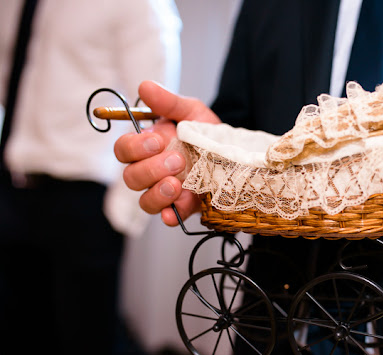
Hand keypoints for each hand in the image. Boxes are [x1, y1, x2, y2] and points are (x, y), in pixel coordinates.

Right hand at [114, 81, 220, 225]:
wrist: (236, 153)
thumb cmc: (206, 131)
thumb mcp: (191, 112)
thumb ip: (169, 102)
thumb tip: (144, 86)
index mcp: (147, 147)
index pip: (123, 150)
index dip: (134, 147)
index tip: (157, 141)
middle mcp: (151, 171)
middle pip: (131, 177)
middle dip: (151, 169)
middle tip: (177, 160)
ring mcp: (165, 191)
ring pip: (145, 200)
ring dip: (157, 193)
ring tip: (177, 184)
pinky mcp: (182, 207)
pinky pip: (168, 217)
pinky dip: (169, 215)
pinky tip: (175, 211)